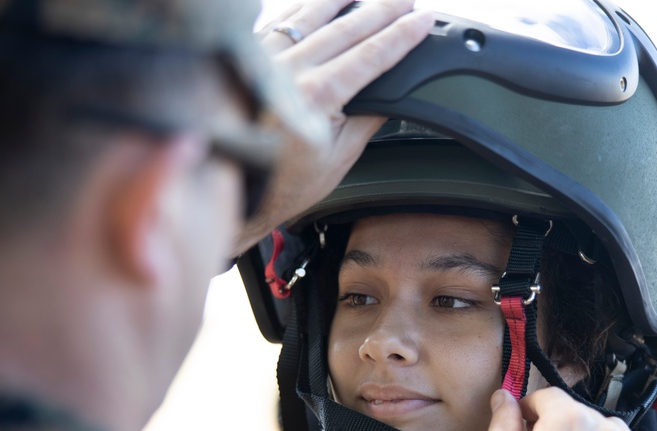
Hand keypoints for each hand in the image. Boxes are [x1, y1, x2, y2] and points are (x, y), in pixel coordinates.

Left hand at [233, 0, 433, 254]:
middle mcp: (288, 71)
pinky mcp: (248, 58)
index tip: (422, 21)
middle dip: (381, 11)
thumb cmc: (283, 182)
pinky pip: (280, 21)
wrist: (234, 186)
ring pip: (310, 15)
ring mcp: (265, 60)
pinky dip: (303, 7)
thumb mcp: (338, 159)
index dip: (401, 36)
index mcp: (316, 98)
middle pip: (345, 28)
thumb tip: (392, 97)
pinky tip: (317, 2)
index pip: (370, 56)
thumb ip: (366, 121)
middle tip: (405, 1)